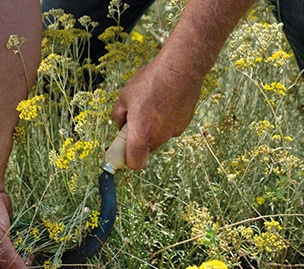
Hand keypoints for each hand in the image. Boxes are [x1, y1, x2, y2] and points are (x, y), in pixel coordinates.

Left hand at [111, 55, 204, 169]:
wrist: (180, 69)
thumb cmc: (150, 82)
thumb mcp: (125, 97)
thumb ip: (118, 116)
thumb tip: (120, 126)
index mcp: (141, 135)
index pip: (134, 163)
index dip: (128, 159)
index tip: (123, 149)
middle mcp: (159, 138)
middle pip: (146, 149)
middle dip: (140, 139)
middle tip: (135, 119)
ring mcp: (174, 131)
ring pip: (159, 137)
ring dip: (153, 128)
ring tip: (152, 104)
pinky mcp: (184, 123)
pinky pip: (170, 127)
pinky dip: (165, 120)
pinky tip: (164, 101)